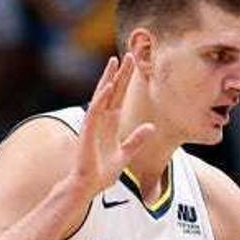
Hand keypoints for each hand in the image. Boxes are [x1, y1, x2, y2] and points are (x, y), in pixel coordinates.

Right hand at [68, 54, 154, 198]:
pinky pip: (95, 111)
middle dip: (120, 73)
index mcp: (111, 123)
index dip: (125, 81)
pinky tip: (108, 86)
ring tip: (115, 62)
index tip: (133, 65)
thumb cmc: (103, 171)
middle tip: (128, 55)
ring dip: (108, 79)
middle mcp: (102, 119)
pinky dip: (102, 98)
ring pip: (102, 96)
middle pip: (112, 91)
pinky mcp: (88, 131)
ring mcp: (93, 123)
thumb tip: (151, 127)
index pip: (120, 96)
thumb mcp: (126, 154)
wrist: (89, 185)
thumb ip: (137, 140)